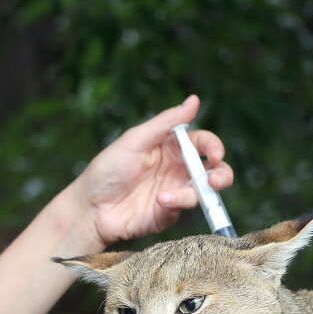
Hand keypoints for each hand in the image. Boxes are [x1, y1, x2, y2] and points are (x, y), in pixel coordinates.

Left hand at [70, 94, 233, 247]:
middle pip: (213, 169)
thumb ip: (166, 122)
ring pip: (205, 191)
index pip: (202, 143)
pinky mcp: (170, 213)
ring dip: (196, 192)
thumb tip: (194, 100)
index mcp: (171, 147)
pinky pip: (185, 207)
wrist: (90, 208)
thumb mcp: (135, 140)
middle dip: (222, 174)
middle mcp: (177, 168)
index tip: (214, 154)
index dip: (213, 147)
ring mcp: (175, 191)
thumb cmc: (107, 170)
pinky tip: (159, 200)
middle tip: (216, 180)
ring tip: (167, 195)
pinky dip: (176, 203)